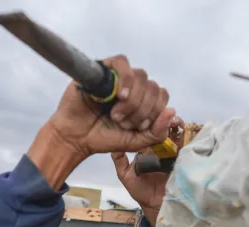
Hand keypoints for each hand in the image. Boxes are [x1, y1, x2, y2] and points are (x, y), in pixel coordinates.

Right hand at [28, 55, 174, 188]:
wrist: (76, 138)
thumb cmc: (104, 138)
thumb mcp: (136, 141)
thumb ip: (157, 132)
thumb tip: (173, 112)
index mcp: (142, 100)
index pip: (162, 95)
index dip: (155, 111)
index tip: (140, 126)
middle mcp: (132, 86)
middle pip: (153, 86)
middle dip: (142, 110)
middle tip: (124, 123)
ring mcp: (118, 76)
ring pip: (140, 76)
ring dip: (133, 101)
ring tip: (116, 115)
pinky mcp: (102, 68)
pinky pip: (122, 62)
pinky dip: (125, 79)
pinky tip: (120, 95)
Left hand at [111, 119, 183, 226]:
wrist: (157, 205)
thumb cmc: (142, 191)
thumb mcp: (125, 175)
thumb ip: (120, 160)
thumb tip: (112, 146)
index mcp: (146, 148)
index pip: (148, 129)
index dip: (149, 120)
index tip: (148, 112)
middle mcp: (160, 147)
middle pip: (163, 127)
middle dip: (164, 118)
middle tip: (164, 114)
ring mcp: (172, 151)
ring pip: (175, 132)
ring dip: (175, 124)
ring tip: (174, 121)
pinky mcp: (183, 158)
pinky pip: (186, 143)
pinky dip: (185, 134)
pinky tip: (182, 130)